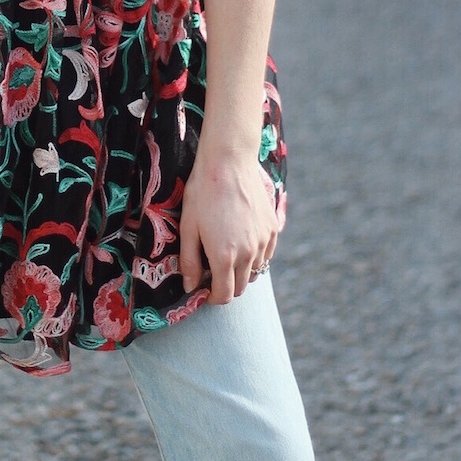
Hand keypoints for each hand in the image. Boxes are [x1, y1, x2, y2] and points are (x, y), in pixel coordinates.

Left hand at [179, 151, 277, 304]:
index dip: (212, 298)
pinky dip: (255, 256)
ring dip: (240, 271)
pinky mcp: (272, 228)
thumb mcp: (188, 227)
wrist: (228, 163)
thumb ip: (190, 261)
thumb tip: (191, 287)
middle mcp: (248, 253)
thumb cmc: (202, 194)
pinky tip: (241, 240)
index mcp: (225, 257)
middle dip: (226, 286)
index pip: (224, 296)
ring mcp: (263, 241)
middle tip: (212, 272)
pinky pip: (266, 254)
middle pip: (240, 287)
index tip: (205, 291)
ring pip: (254, 271)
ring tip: (226, 253)